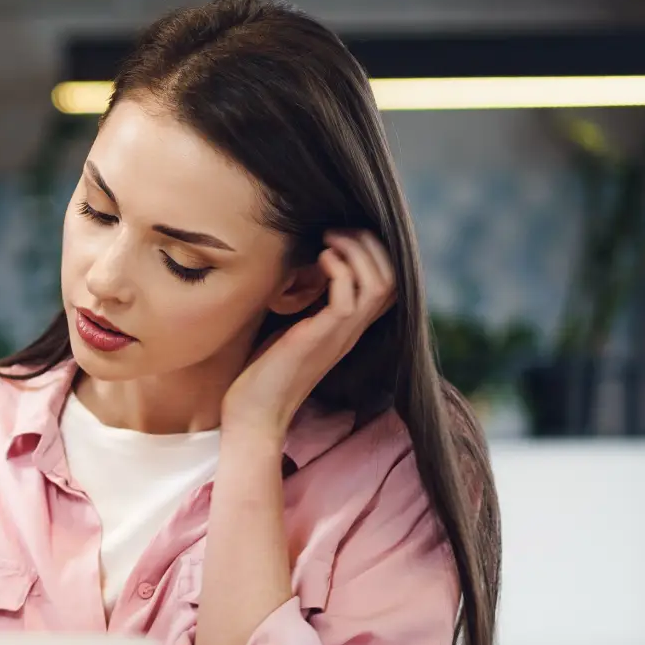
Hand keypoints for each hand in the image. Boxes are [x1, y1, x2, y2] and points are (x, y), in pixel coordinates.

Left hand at [221, 231, 395, 443]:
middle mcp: (352, 330)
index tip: (339, 237)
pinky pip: (348, 298)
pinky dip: (338, 269)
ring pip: (378, 283)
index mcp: (349, 327)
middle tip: (335, 231)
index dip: (374, 253)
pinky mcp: (320, 337)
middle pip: (391, 278)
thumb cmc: (263, 371)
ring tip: (328, 240)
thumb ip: (305, 302)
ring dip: (356, 251)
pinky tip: (319, 259)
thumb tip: (299, 267)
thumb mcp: (290, 326)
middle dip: (368, 244)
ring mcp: (340, 334)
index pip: (388, 284)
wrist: (253, 413)